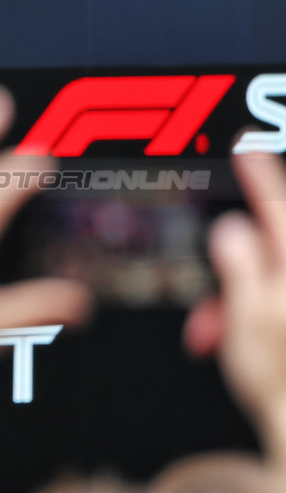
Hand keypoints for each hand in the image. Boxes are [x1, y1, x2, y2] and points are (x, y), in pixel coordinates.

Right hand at [184, 151, 285, 465]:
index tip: (246, 148)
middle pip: (274, 250)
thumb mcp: (248, 324)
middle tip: (213, 309)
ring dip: (243, 302)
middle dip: (235, 272)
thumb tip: (231, 227)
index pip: (279, 205)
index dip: (258, 174)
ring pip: (276, 280)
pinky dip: (260, 316)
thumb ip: (239, 267)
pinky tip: (247, 344)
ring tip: (223, 339)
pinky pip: (281, 303)